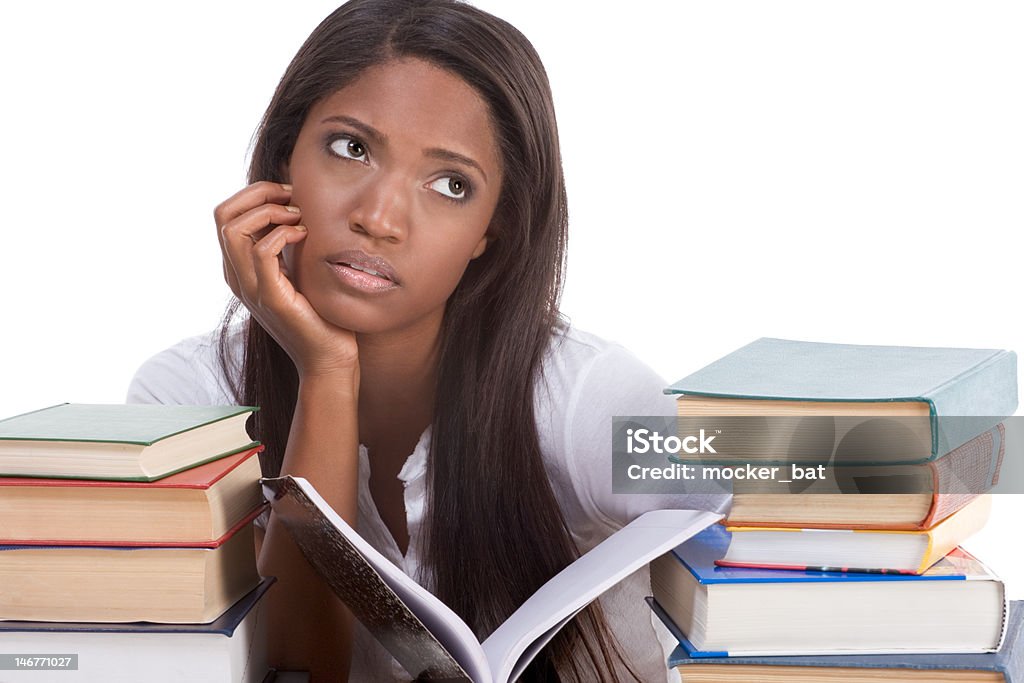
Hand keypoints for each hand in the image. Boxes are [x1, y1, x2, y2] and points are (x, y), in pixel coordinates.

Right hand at [215, 181, 358, 377]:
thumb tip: (294, 206)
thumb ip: (287, 245)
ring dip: (269, 211)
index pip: (226, 215)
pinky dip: (282, 233)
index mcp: (240, 267)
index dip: (254, 194)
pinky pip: (261, 251)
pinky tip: (304, 235)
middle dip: (258, 193)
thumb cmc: (319, 314)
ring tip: (298, 217)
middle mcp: (237, 276)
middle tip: (291, 197)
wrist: (328, 358)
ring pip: (232, 229)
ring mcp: (250, 288)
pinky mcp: (270, 298)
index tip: (288, 195)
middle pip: (222, 215)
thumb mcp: (298, 270)